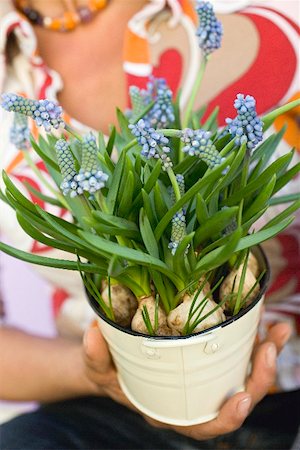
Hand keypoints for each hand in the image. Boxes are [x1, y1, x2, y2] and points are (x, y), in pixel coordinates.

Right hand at [82, 321, 290, 440]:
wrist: (117, 360)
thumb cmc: (110, 371)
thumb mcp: (98, 367)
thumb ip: (95, 356)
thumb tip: (94, 332)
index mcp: (173, 410)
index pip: (204, 426)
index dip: (226, 418)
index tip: (241, 397)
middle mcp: (196, 396)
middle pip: (236, 398)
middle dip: (260, 377)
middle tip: (268, 347)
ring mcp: (207, 375)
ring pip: (245, 372)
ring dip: (267, 352)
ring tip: (278, 328)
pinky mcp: (211, 354)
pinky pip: (238, 350)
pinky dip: (253, 335)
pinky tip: (260, 314)